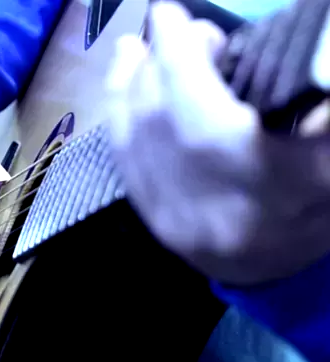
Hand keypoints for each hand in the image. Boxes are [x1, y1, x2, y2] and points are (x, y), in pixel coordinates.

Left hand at [106, 2, 329, 285]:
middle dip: (157, 64)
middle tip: (177, 34)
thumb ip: (315, 103)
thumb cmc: (313, 207)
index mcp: (264, 189)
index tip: (170, 11)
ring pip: (130, 140)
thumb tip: (295, 50)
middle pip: (159, 122)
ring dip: (126, 83)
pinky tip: (122, 88)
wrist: (275, 270)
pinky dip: (117, 116)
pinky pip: (123, 162)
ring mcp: (171, 221)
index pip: (201, 116)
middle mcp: (208, 210)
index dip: (177, 56)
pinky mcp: (152, 223)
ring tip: (136, 49)